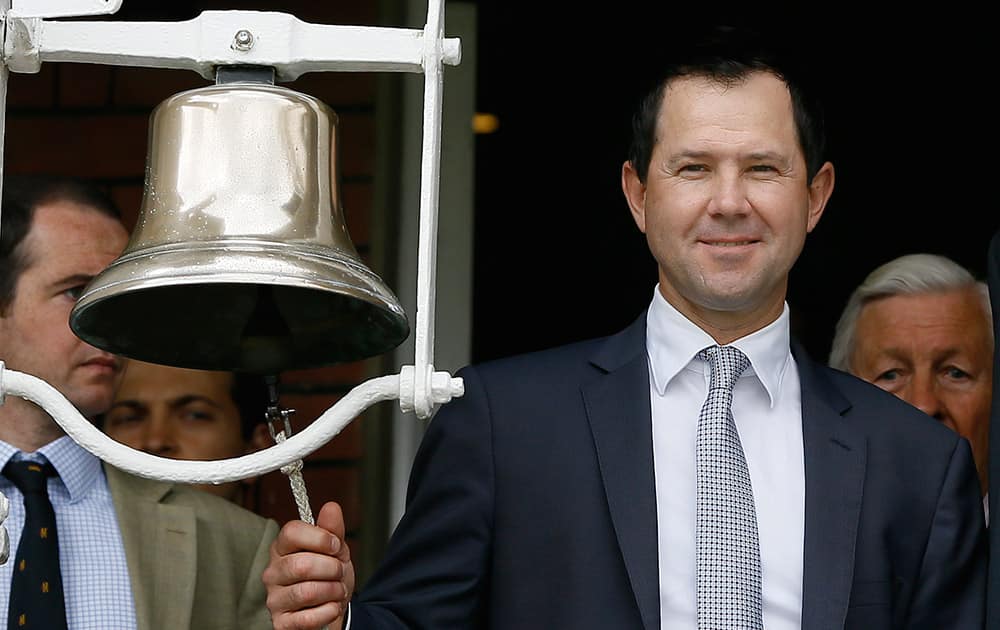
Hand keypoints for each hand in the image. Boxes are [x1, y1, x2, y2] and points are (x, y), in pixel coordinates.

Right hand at [263, 501, 354, 629]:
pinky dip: (329, 611)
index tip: (335, 546)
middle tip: (339, 572)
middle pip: (302, 564)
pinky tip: (330, 607)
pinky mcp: (281, 622)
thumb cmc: (330, 576)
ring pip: (307, 591)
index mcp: (283, 548)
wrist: (334, 608)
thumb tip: (331, 507)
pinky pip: (308, 618)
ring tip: (337, 590)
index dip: (320, 538)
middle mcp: (273, 572)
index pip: (291, 532)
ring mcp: (274, 598)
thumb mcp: (336, 550)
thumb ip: (333, 529)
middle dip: (331, 569)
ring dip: (333, 591)